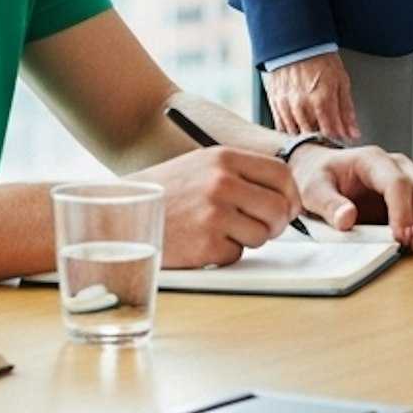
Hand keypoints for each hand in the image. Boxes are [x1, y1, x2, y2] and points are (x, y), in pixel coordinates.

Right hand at [144, 146, 303, 267]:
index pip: (281, 174)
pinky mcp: (205, 246)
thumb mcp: (203, 165)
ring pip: (263, 235)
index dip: (291, 195)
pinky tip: (202, 242)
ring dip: (249, 239)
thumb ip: (242, 173)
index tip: (289, 207)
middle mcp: (222, 183)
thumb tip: (286, 193)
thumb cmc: (168, 192)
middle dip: (277, 223)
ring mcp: (214, 215)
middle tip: (264, 227)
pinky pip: (237, 254)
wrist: (122, 217)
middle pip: (279, 208)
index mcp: (225, 159)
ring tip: (222, 231)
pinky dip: (225, 252)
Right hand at [265, 52, 359, 140]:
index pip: (330, 132)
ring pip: (295, 134)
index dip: (337, 139)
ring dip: (305, 138)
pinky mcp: (275, 103)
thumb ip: (347, 111)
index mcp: (322, 98)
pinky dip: (290, 132)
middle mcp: (302, 104)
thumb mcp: (342, 82)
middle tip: (329, 138)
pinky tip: (298, 130)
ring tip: (314, 134)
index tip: (341, 140)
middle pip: (312, 136)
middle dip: (322, 140)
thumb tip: (353, 133)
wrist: (298, 44)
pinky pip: (281, 127)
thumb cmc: (322, 60)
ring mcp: (286, 105)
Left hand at [290, 145, 412, 253]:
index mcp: (372, 160)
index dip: (402, 212)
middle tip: (412, 247)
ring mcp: (411, 177)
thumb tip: (347, 219)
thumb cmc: (318, 177)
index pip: (398, 183)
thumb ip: (329, 204)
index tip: (399, 237)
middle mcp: (398, 165)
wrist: (322, 171)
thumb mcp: (313, 189)